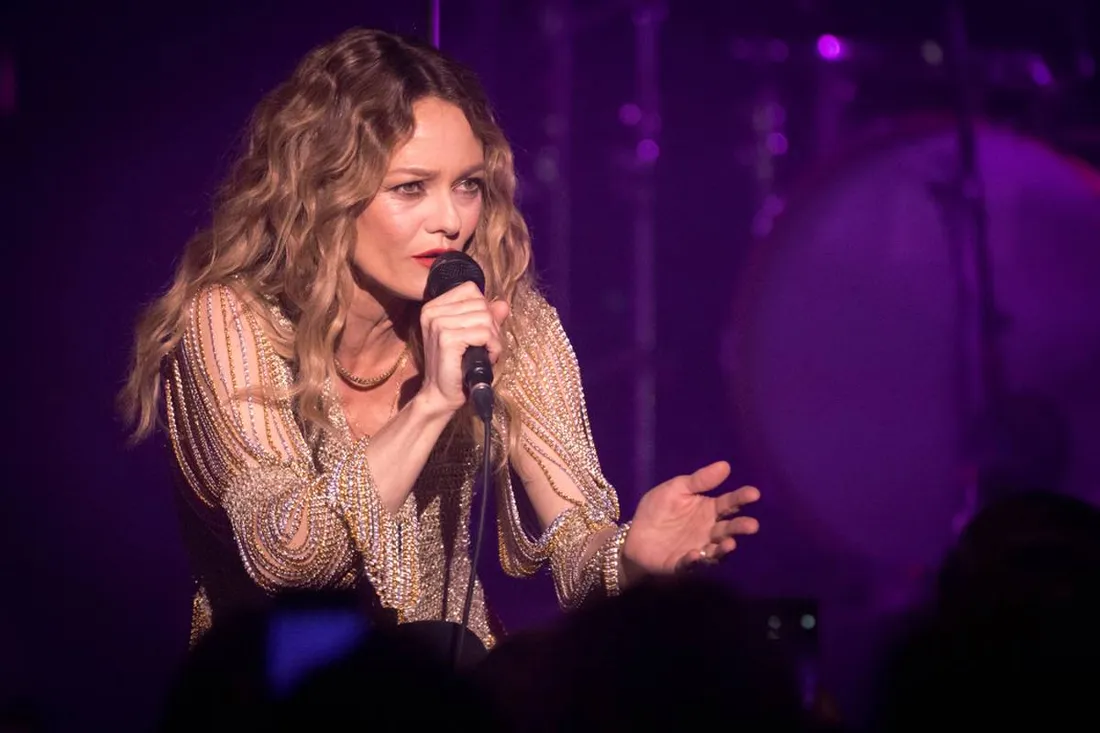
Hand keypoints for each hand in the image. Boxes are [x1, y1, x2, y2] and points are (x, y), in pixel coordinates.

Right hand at [418, 281, 509, 414]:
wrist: (441, 394)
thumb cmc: (456, 366)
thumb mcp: (472, 336)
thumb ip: (486, 317)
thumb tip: (502, 304)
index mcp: (433, 307)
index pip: (471, 290)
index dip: (484, 309)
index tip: (480, 331)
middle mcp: (432, 311)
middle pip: (481, 303)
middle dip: (491, 326)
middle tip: (485, 346)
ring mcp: (438, 324)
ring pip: (485, 318)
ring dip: (493, 338)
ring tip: (484, 353)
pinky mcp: (447, 339)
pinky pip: (484, 333)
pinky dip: (493, 347)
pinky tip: (486, 358)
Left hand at [621, 461, 759, 578]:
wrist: (635, 534)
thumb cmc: (659, 509)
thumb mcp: (676, 489)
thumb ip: (699, 480)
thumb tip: (726, 465)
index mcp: (709, 510)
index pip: (729, 503)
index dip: (741, 498)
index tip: (754, 493)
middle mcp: (709, 531)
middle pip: (728, 528)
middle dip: (741, 527)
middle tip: (752, 525)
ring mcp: (698, 548)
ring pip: (716, 550)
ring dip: (724, 548)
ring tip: (730, 543)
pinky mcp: (682, 564)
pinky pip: (691, 564)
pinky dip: (694, 560)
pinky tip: (694, 553)